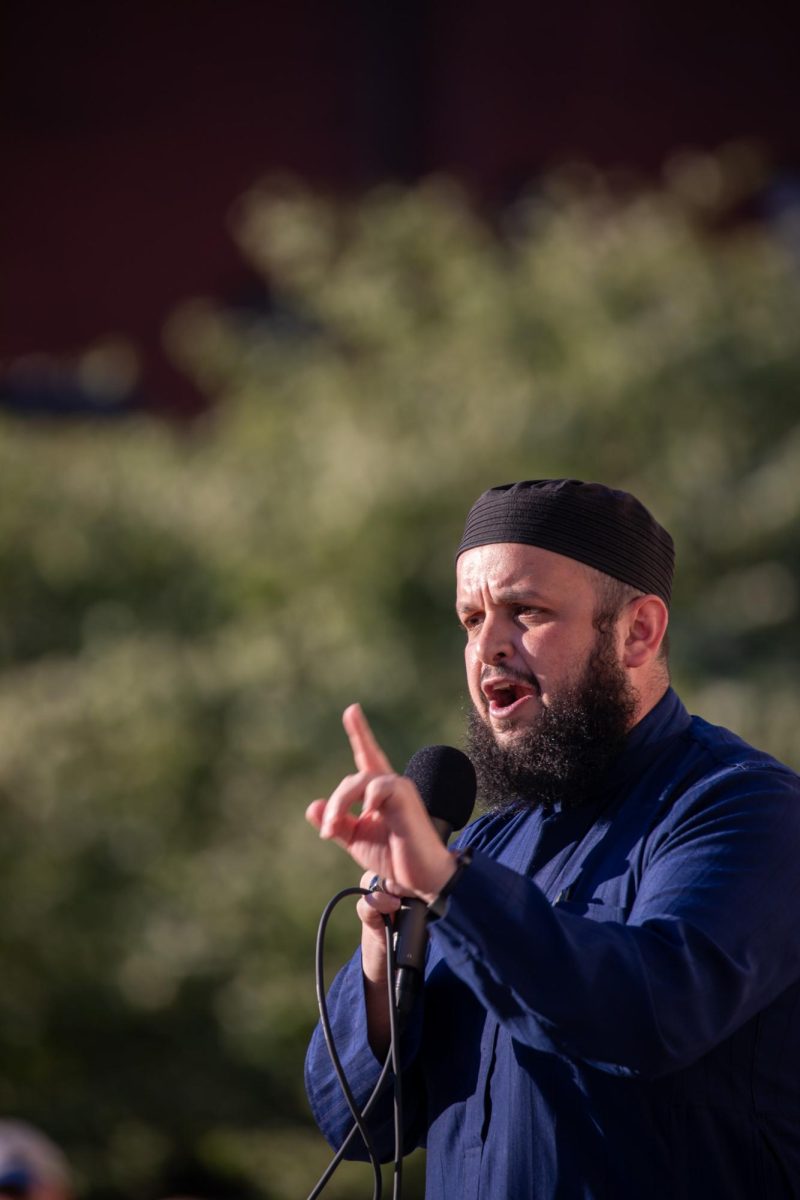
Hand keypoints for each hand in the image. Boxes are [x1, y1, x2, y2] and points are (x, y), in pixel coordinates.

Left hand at [306, 704, 454, 902]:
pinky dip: (367, 800)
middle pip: (353, 778)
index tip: (352, 709)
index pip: (367, 757)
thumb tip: (314, 806)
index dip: (360, 733)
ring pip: (360, 780)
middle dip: (337, 804)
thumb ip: (337, 823)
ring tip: (335, 830)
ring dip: (342, 805)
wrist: (419, 878)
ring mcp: (399, 788)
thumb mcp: (356, 839)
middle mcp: (390, 785)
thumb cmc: (393, 857)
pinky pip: (379, 785)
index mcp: (379, 793)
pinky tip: (369, 815)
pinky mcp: (405, 796)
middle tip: (327, 831)